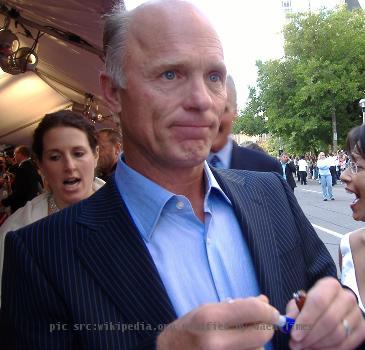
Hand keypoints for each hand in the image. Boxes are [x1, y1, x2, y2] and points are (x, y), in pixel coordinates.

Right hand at [157, 295, 278, 349]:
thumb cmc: (188, 328)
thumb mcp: (207, 309)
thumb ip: (237, 305)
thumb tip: (264, 301)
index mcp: (210, 317)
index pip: (254, 311)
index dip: (268, 311)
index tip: (271, 312)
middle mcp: (216, 340)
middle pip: (261, 334)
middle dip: (265, 327)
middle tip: (260, 324)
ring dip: (256, 343)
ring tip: (240, 338)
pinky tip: (237, 348)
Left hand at [288, 277, 364, 349]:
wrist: (332, 306)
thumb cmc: (313, 304)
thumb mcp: (301, 302)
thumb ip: (294, 310)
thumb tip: (288, 322)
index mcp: (330, 285)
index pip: (318, 301)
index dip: (306, 320)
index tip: (294, 334)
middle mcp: (346, 297)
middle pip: (329, 320)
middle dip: (310, 336)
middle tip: (297, 344)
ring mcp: (357, 313)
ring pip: (338, 334)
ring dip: (318, 344)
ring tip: (304, 347)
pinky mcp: (362, 328)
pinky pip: (347, 344)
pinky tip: (316, 349)